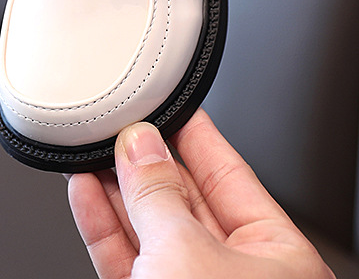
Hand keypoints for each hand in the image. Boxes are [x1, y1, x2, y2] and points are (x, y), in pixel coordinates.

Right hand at [68, 110, 334, 278]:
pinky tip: (83, 192)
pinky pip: (124, 257)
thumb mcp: (188, 256)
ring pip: (148, 228)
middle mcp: (235, 275)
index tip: (162, 98)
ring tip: (89, 150)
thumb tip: (140, 145)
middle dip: (145, 159)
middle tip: (114, 124)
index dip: (192, 131)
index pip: (229, 172)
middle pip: (184, 197)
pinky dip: (101, 224)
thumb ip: (159, 194)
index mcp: (276, 256)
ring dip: (115, 189)